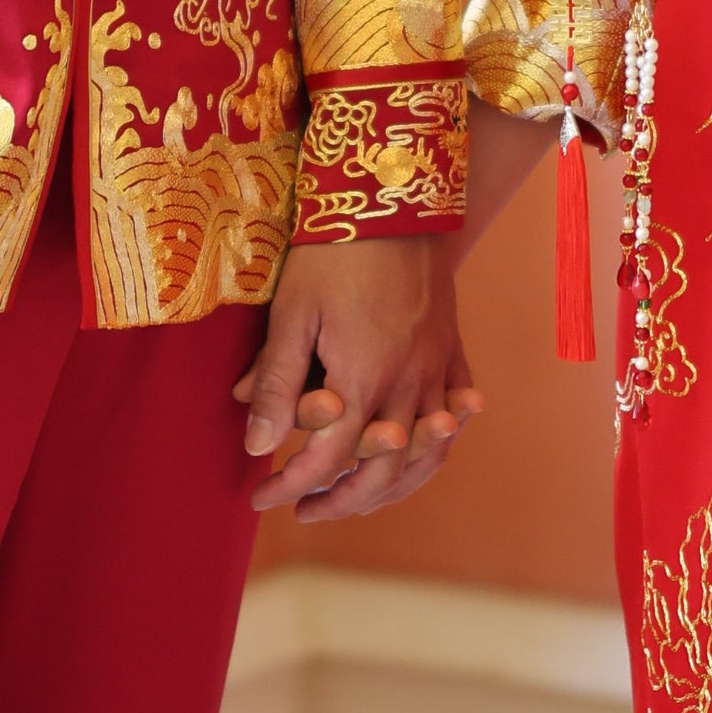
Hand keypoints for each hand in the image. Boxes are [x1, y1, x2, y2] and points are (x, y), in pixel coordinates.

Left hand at [238, 231, 477, 519]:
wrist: (397, 201)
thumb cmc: (333, 254)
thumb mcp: (293, 315)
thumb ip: (279, 383)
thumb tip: (257, 445)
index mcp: (363, 381)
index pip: (327, 459)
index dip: (290, 485)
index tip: (260, 498)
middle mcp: (408, 385)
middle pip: (380, 470)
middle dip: (340, 501)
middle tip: (304, 511)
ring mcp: (437, 370)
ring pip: (422, 453)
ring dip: (388, 485)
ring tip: (355, 497)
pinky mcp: (451, 351)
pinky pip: (454, 416)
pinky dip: (436, 447)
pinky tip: (413, 453)